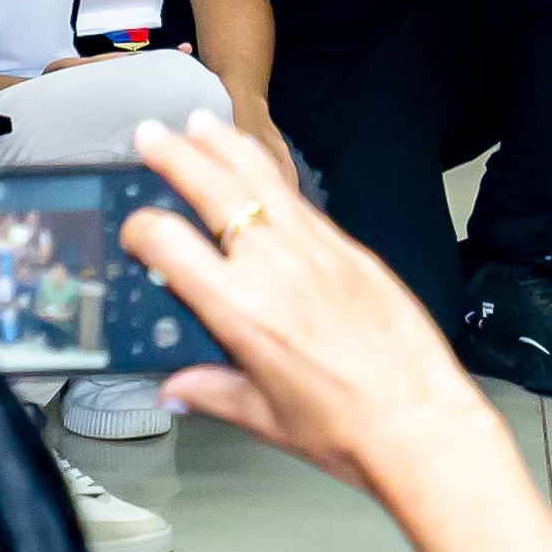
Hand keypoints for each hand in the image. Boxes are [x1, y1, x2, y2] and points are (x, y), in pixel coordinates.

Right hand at [123, 114, 511, 489]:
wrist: (417, 419)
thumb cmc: (346, 426)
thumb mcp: (263, 417)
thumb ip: (212, 391)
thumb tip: (177, 389)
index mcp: (238, 311)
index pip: (168, 245)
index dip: (140, 229)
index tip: (134, 229)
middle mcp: (274, 269)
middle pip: (212, 191)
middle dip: (175, 155)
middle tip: (151, 136)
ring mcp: (315, 251)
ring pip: (261, 181)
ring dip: (226, 147)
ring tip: (201, 124)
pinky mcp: (350, 250)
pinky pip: (302, 201)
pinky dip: (274, 176)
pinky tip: (262, 167)